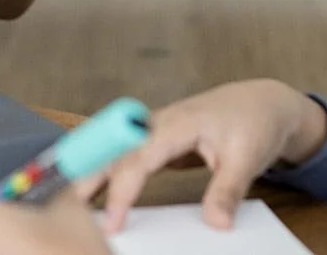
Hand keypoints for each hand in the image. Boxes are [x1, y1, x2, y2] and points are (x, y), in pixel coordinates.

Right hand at [75, 80, 326, 233]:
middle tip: (64, 207)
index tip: (113, 220)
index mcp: (178, 123)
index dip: (122, 190)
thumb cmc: (253, 123)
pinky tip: (87, 189)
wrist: (261, 102)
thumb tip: (216, 224)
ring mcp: (152, 128)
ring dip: (86, 170)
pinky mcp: (152, 139)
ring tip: (65, 201)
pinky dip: (100, 168)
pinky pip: (119, 153)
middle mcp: (157, 121)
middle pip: (111, 148)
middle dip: (85, 174)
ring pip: (110, 148)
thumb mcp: (247, 159)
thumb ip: (227, 190)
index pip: (138, 158)